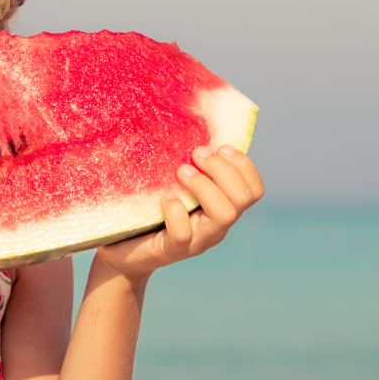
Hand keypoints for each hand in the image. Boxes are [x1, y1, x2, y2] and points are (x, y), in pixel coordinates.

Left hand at [94, 144, 263, 281]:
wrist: (124, 253)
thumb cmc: (149, 211)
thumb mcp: (174, 186)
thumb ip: (188, 167)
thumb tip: (189, 125)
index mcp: (221, 208)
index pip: (254, 189)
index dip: (243, 165)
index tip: (219, 147)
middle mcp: (216, 226)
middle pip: (243, 198)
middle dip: (222, 169)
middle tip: (195, 155)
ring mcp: (197, 241)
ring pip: (224, 215)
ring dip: (203, 185)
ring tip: (180, 171)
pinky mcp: (171, 251)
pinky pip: (183, 234)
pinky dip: (176, 211)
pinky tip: (165, 197)